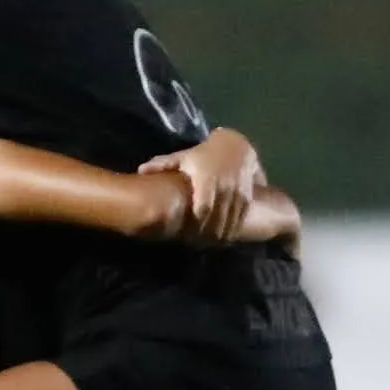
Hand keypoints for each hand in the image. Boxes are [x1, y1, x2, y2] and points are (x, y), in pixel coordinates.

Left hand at [139, 129, 265, 243]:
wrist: (235, 143)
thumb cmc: (204, 153)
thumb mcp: (183, 156)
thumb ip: (163, 164)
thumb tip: (141, 170)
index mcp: (206, 179)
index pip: (202, 209)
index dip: (197, 226)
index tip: (189, 237)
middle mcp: (224, 186)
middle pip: (217, 219)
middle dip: (209, 235)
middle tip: (199, 246)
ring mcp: (238, 191)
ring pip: (231, 220)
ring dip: (222, 235)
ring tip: (211, 246)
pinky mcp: (249, 194)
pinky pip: (242, 216)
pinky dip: (234, 229)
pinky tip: (226, 239)